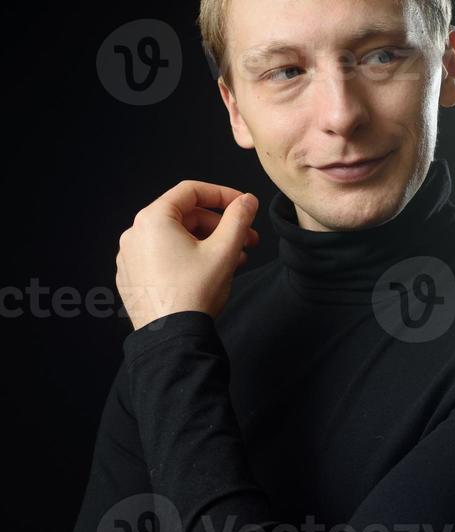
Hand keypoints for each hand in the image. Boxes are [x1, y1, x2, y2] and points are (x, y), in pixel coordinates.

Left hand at [116, 179, 259, 330]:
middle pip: (185, 217)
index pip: (191, 191)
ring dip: (209, 244)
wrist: (172, 339)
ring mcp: (130, 258)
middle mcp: (135, 234)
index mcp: (153, 219)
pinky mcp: (133, 279)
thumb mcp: (224, 251)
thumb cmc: (194, 293)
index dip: (223, 194)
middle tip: (247, 239)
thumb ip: (239, 219)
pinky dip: (188, 259)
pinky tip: (211, 274)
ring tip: (236, 260)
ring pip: (176, 239)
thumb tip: (247, 201)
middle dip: (220, 227)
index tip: (243, 205)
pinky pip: (163, 258)